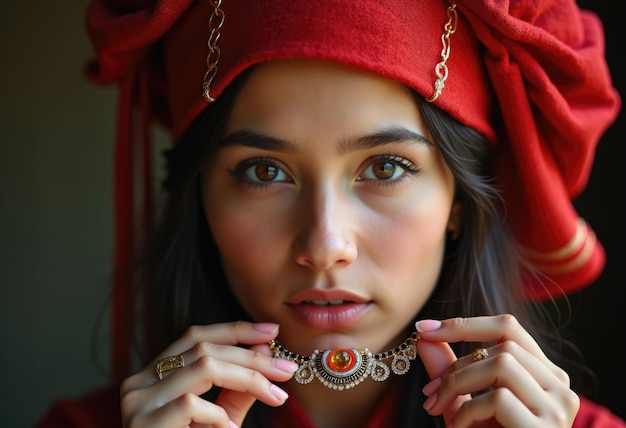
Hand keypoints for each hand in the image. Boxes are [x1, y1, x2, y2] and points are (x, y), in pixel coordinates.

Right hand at [120, 321, 297, 427]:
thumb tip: (265, 351)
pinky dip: (218, 416)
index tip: (271, 331)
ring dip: (248, 378)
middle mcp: (140, 382)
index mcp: (155, 375)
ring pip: (203, 368)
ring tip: (274, 395)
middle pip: (203, 348)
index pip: (196, 337)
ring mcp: (138, 402)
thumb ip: (238, 388)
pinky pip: (191, 404)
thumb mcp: (220, 418)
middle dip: (252, 357)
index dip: (235, 330)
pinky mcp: (143, 423)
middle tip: (286, 369)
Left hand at [415, 315, 579, 426]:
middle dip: (456, 363)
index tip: (423, 329)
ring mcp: (558, 407)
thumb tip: (422, 336)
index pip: (508, 327)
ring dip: (458, 383)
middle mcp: (558, 385)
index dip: (463, 324)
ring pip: (502, 363)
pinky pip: (499, 398)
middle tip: (430, 392)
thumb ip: (448, 370)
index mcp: (543, 374)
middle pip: (504, 343)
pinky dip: (468, 411)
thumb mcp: (464, 404)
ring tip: (439, 409)